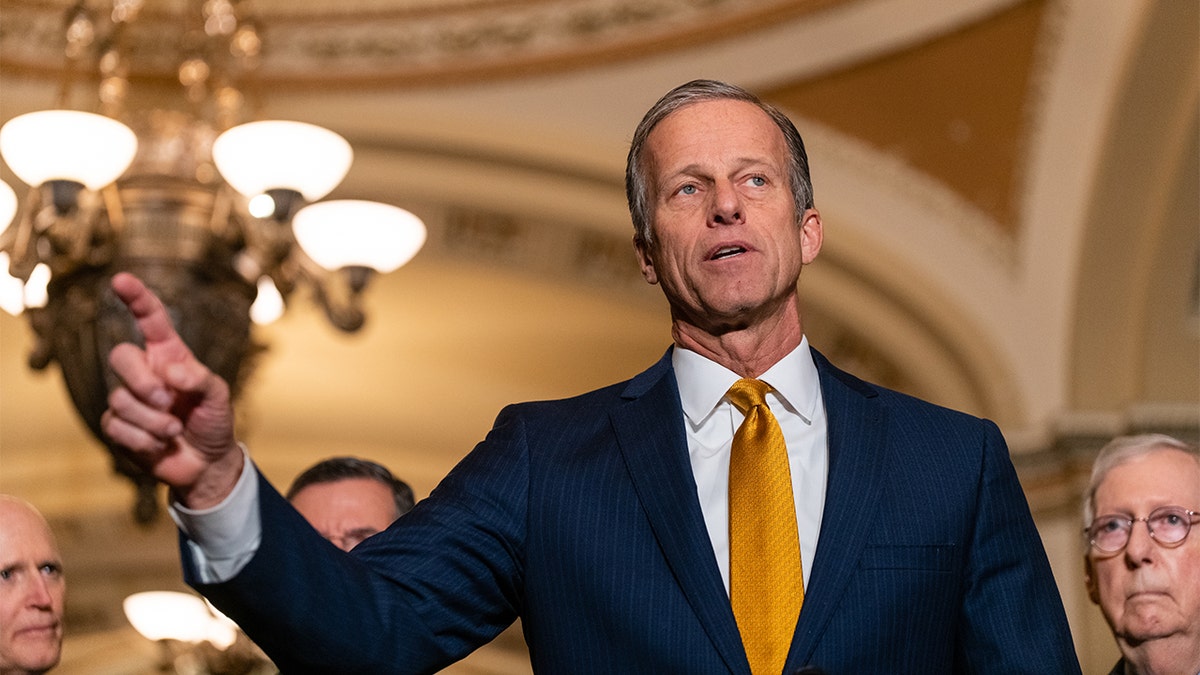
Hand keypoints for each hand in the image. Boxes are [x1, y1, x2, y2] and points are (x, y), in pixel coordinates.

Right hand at [101, 272, 242, 507]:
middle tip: (168, 402)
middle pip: (120, 356)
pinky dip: (143, 440)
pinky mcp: (117, 426)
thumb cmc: (213, 420)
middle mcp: (145, 372)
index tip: (121, 280)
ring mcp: (128, 399)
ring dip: (154, 422)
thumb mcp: (219, 396)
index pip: (150, 319)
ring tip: (175, 431)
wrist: (206, 462)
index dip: (136, 298)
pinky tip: (160, 445)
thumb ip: (200, 379)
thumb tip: (171, 372)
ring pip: (121, 399)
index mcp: (169, 356)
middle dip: (142, 382)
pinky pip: (115, 426)